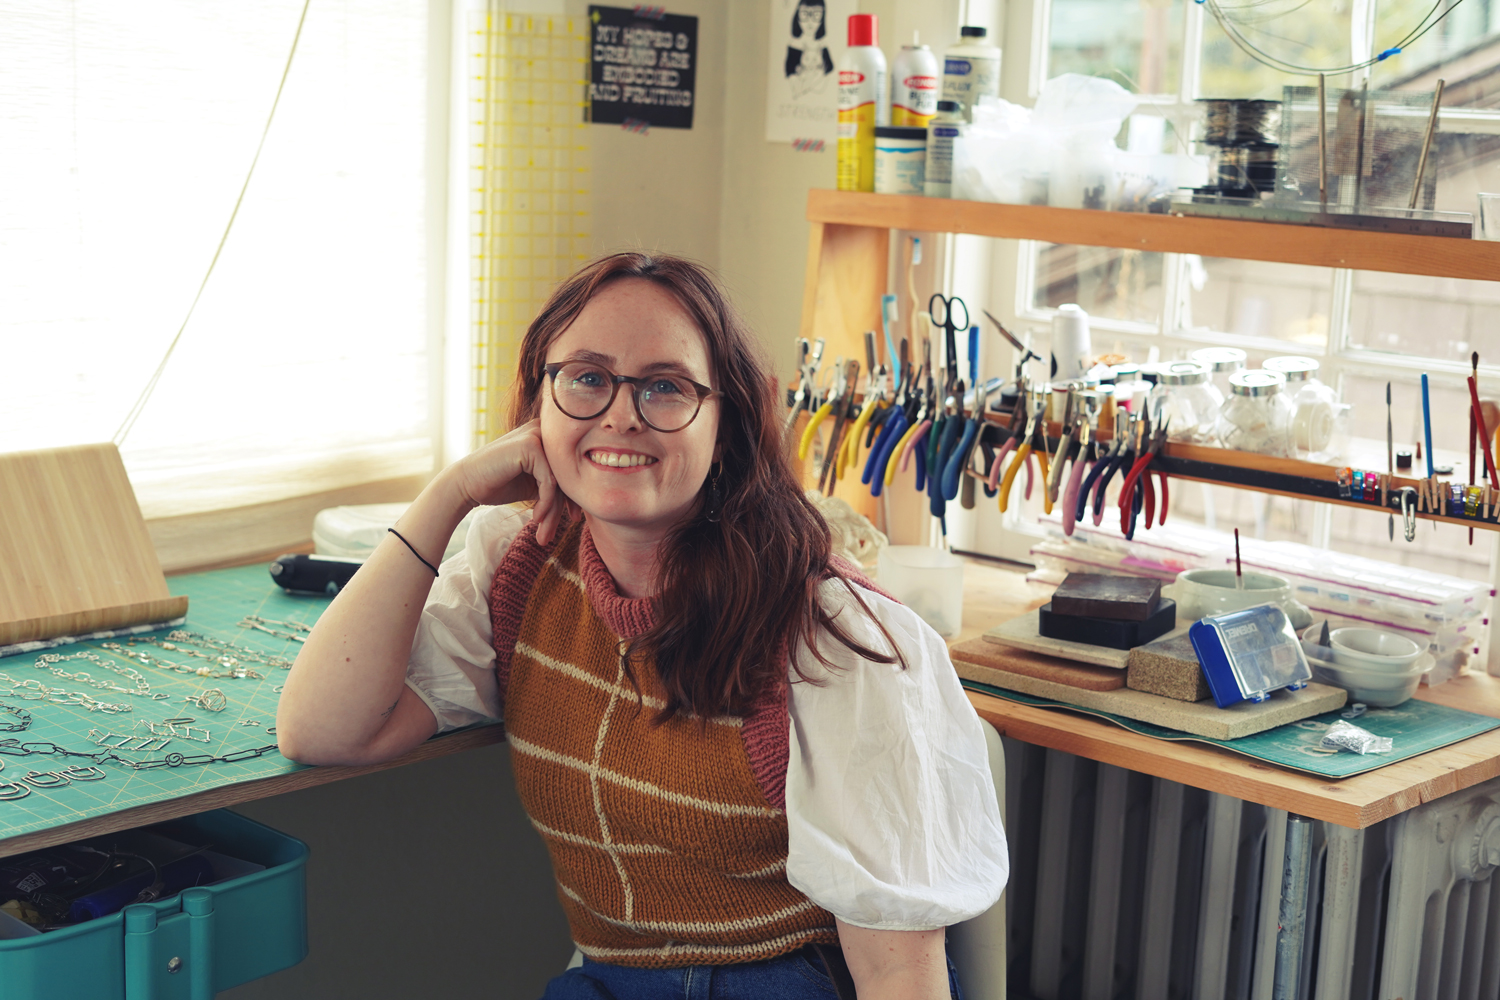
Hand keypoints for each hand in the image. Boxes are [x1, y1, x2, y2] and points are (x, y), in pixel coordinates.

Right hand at [451, 419, 568, 544]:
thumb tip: (586, 501)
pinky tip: (536, 517)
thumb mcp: (535, 484)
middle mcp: (545, 430)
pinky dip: (545, 503)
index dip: (573, 497)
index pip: (571, 470)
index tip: (573, 520)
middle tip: (554, 533)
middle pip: (567, 475)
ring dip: (553, 512)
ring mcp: (538, 434)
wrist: (466, 483)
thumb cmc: (498, 484)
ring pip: (560, 481)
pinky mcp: (530, 445)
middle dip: (564, 508)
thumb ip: (557, 485)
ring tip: (543, 534)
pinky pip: (549, 481)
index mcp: (548, 436)